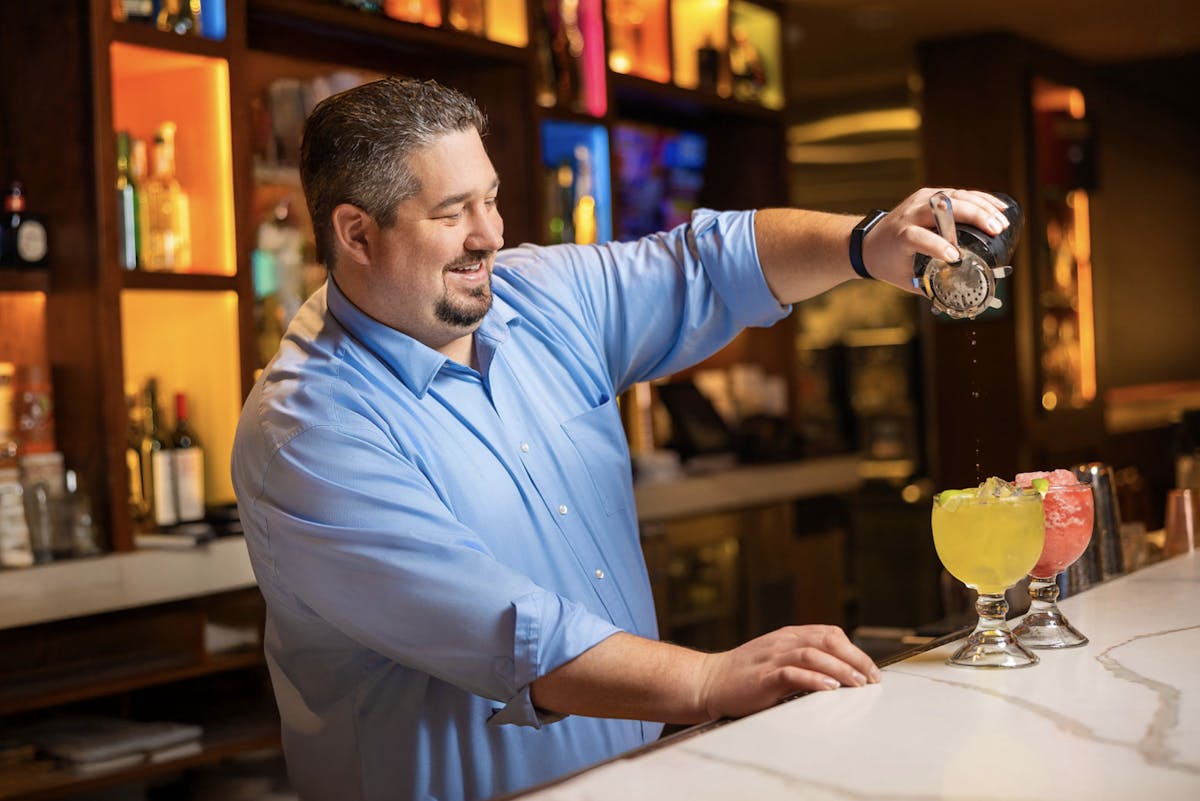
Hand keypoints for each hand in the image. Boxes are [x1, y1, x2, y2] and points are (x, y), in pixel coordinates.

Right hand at [697, 625, 880, 719]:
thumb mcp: (776, 658)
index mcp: (789, 636)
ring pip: (814, 654)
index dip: (855, 650)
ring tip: (858, 684)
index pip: (830, 633)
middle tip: (873, 678)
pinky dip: (814, 679)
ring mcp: (773, 657)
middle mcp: (783, 642)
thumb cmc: (744, 675)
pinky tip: (829, 688)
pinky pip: (793, 673)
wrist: (709, 681)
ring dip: (841, 669)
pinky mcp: (763, 676)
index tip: (871, 670)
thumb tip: (838, 672)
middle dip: (856, 658)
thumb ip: (802, 659)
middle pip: (828, 640)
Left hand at [861, 188, 1011, 290]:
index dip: (938, 245)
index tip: (956, 257)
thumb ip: (931, 286)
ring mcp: (921, 200)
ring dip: (982, 207)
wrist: (868, 242)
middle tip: (996, 230)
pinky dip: (979, 199)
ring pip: (955, 196)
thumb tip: (960, 300)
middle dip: (973, 217)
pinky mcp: (930, 194)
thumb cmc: (888, 263)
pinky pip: (958, 193)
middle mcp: (911, 214)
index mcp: (901, 236)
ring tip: (1002, 222)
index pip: (919, 236)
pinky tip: (998, 207)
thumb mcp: (905, 278)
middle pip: (943, 208)